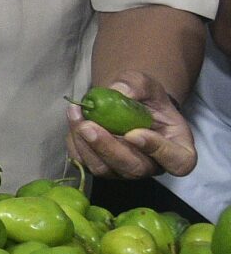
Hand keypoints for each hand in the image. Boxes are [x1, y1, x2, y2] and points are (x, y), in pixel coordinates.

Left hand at [66, 73, 195, 177]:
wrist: (128, 104)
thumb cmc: (146, 98)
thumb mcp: (147, 84)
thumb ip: (137, 85)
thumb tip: (119, 90)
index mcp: (178, 149)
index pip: (177, 162)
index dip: (157, 150)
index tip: (134, 133)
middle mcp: (153, 165)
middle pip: (134, 168)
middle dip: (108, 148)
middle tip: (89, 126)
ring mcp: (126, 169)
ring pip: (105, 169)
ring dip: (86, 145)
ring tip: (76, 115)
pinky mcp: (103, 166)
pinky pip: (85, 163)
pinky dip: (75, 144)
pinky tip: (74, 120)